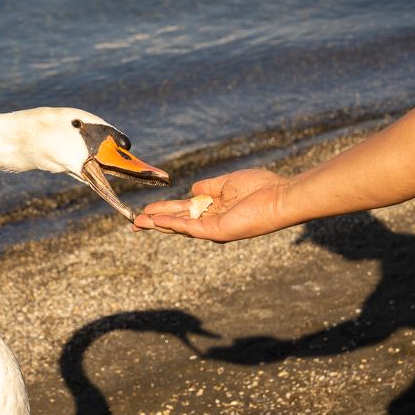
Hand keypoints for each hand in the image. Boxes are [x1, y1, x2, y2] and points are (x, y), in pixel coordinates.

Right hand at [133, 168, 290, 241]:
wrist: (279, 196)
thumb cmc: (261, 187)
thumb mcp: (228, 183)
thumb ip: (209, 187)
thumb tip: (192, 190)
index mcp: (213, 209)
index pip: (184, 211)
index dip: (164, 210)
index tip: (146, 210)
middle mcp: (211, 221)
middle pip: (177, 221)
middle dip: (155, 221)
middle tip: (134, 222)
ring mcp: (213, 228)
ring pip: (179, 227)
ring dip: (158, 224)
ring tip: (138, 223)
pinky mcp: (216, 231)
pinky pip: (190, 228)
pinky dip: (172, 224)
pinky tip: (157, 221)